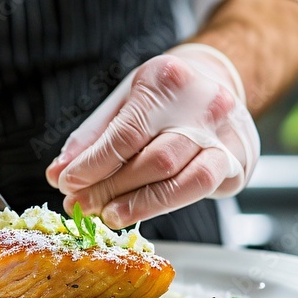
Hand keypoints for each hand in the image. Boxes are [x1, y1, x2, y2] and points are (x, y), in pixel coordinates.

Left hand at [45, 44, 258, 227]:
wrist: (215, 80)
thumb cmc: (162, 95)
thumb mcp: (122, 102)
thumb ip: (90, 139)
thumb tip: (57, 174)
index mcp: (168, 81)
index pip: (127, 134)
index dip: (94, 165)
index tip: (68, 183)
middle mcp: (206, 106)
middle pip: (155, 161)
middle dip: (111, 190)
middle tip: (81, 206)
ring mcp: (228, 135)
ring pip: (185, 182)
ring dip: (141, 206)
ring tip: (108, 216)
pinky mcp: (240, 162)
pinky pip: (202, 191)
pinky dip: (166, 205)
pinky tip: (139, 211)